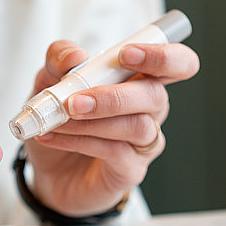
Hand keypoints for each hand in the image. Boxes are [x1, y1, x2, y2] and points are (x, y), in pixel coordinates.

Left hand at [25, 39, 198, 216]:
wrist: (48, 171)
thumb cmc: (61, 122)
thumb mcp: (49, 81)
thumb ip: (58, 60)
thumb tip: (75, 54)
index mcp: (138, 80)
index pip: (176, 63)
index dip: (163, 56)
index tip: (125, 55)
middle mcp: (148, 110)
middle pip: (157, 96)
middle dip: (115, 96)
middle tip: (75, 101)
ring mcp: (143, 142)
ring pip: (138, 126)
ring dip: (93, 121)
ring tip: (60, 120)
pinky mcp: (131, 169)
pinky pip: (116, 152)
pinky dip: (81, 141)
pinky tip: (56, 137)